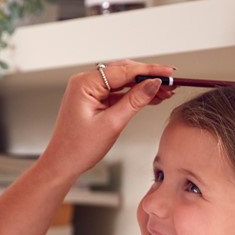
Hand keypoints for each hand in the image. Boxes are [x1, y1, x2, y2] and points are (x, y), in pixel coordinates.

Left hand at [39, 59, 175, 180]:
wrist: (63, 163)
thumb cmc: (79, 147)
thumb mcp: (112, 124)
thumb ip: (134, 101)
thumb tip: (153, 85)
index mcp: (85, 84)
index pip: (124, 70)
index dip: (149, 71)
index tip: (168, 72)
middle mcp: (85, 82)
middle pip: (123, 72)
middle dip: (148, 77)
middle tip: (171, 82)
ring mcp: (89, 90)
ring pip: (122, 81)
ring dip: (143, 86)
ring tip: (165, 91)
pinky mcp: (93, 99)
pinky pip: (117, 92)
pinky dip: (134, 95)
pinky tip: (150, 97)